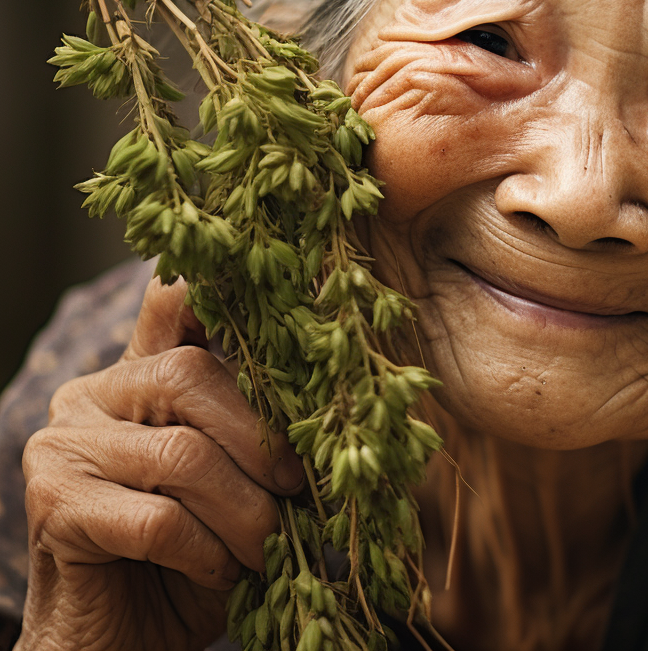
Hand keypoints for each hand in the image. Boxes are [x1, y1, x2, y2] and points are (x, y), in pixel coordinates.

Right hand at [17, 275, 305, 650]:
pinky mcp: (53, 506)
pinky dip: (208, 551)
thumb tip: (339, 393)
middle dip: (262, 439)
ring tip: (269, 546)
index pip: (172, 301)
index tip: (282, 296)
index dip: (216, 287)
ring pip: (183, 454)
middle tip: (299, 490)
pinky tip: (222, 572)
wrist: (121, 642)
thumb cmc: (195, 552)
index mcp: (140, 372)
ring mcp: (64, 444)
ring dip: (246, 510)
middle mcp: (93, 393)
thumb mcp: (236, 479)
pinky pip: (158, 519)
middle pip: (193, 375)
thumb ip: (258, 428)